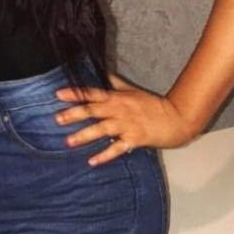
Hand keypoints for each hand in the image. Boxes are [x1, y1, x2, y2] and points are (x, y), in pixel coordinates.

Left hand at [54, 71, 198, 165]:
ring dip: (84, 136)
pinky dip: (104, 155)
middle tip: (57, 119)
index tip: (58, 94)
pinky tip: (92, 161)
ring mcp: (127, 125)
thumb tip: (102, 72)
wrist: (176, 118)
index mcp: (118, 97)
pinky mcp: (134, 139)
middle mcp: (119, 110)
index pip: (92, 94)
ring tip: (68, 141)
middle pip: (93, 111)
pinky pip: (117, 149)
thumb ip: (115, 83)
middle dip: (74, 114)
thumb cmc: (153, 104)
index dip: (75, 93)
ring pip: (102, 130)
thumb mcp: (132, 90)